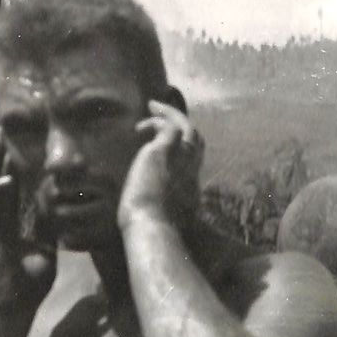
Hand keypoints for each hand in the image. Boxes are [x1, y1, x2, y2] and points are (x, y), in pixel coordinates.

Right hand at [0, 128, 55, 306]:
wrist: (14, 305)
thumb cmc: (28, 282)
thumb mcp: (44, 247)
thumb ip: (45, 226)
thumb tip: (58, 208)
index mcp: (2, 220)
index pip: (3, 184)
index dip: (8, 163)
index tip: (19, 144)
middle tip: (3, 131)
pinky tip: (4, 180)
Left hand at [118, 100, 203, 231]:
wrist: (151, 226)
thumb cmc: (149, 229)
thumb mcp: (158, 220)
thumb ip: (156, 213)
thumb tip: (138, 220)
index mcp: (189, 189)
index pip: (192, 162)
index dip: (182, 149)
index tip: (165, 145)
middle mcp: (190, 173)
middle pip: (197, 141)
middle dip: (183, 126)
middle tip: (164, 115)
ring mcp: (181, 161)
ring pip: (188, 129)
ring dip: (171, 114)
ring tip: (153, 106)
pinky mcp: (165, 152)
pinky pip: (169, 126)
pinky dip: (157, 121)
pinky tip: (139, 127)